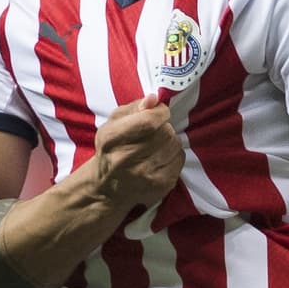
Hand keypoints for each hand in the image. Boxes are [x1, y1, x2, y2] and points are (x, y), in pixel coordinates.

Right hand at [91, 93, 184, 208]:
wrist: (109, 187)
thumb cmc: (112, 149)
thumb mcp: (113, 123)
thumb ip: (134, 108)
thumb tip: (154, 100)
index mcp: (111, 139)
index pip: (148, 121)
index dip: (160, 112)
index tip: (160, 112)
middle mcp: (126, 159)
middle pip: (165, 132)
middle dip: (164, 127)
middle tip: (154, 132)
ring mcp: (145, 175)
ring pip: (174, 144)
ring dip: (169, 140)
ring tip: (156, 146)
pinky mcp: (161, 185)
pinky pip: (180, 158)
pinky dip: (173, 154)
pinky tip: (160, 158)